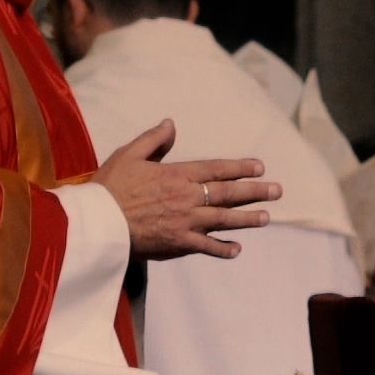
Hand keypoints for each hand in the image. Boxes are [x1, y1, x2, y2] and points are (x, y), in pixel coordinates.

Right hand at [95, 119, 279, 260]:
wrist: (97, 222)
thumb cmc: (109, 187)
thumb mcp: (129, 154)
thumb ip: (153, 139)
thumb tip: (171, 124)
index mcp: (177, 174)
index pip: (217, 169)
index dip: (240, 168)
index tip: (259, 167)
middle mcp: (187, 197)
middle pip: (228, 193)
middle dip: (255, 191)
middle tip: (277, 191)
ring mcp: (186, 222)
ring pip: (224, 220)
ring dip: (247, 218)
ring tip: (266, 217)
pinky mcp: (178, 243)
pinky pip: (207, 247)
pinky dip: (223, 249)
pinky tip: (237, 250)